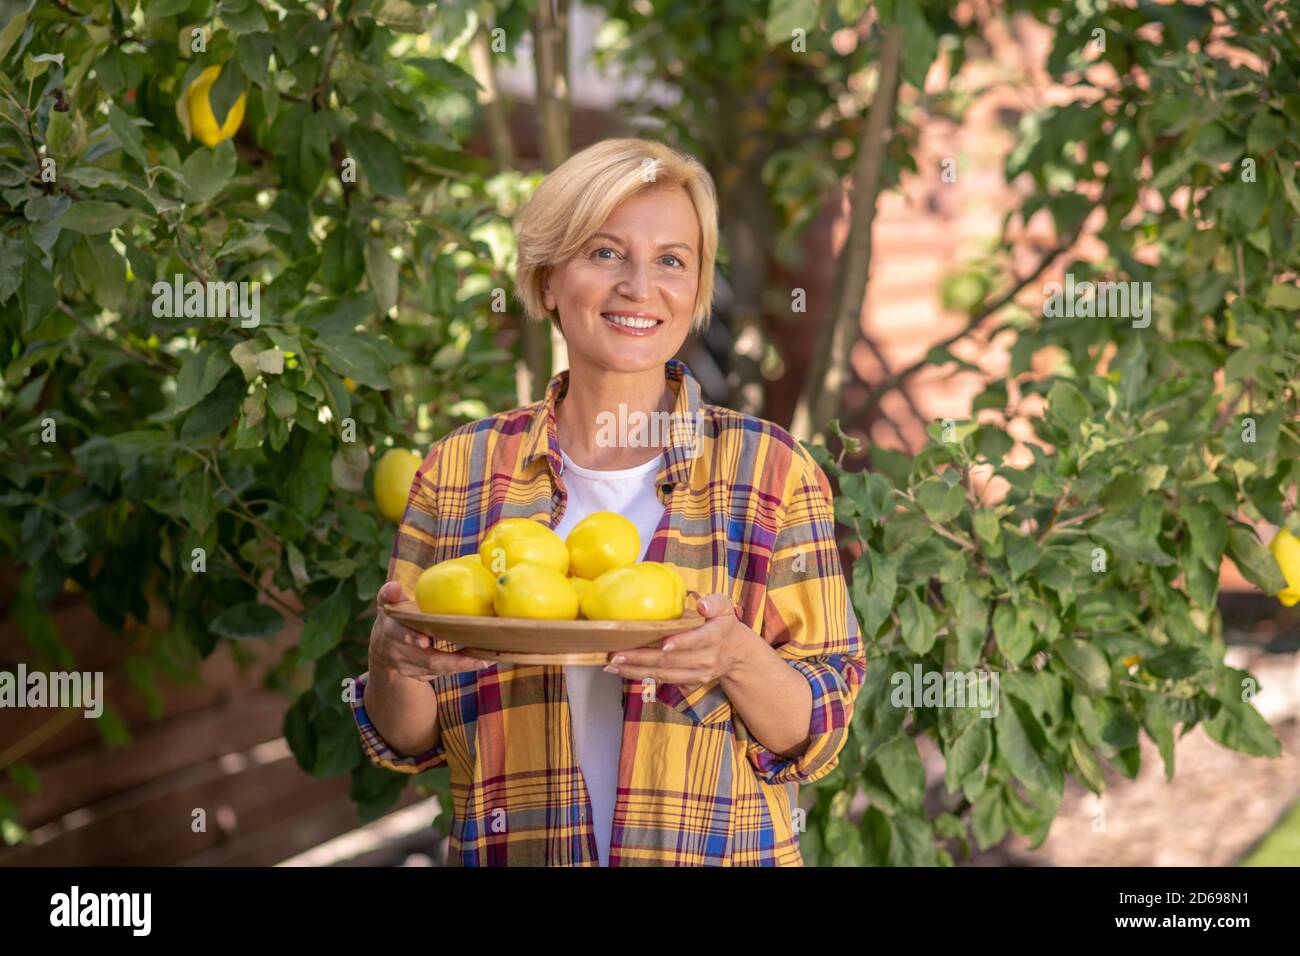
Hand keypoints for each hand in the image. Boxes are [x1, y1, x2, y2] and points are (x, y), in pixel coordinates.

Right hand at [371, 581, 489, 680]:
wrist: (383, 649)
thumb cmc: (392, 619)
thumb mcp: (387, 605)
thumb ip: (389, 594)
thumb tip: (394, 586)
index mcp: (390, 631)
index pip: (398, 634)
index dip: (411, 637)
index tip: (425, 641)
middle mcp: (398, 653)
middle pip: (427, 660)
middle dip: (452, 661)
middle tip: (478, 659)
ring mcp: (409, 668)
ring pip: (437, 669)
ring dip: (462, 666)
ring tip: (484, 660)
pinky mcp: (420, 676)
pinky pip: (441, 673)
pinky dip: (459, 667)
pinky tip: (478, 661)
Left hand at [603, 593, 757, 691]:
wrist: (735, 652)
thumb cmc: (722, 623)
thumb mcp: (724, 606)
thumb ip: (714, 602)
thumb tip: (702, 605)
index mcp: (715, 636)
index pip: (698, 640)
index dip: (681, 642)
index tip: (664, 643)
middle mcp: (706, 659)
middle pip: (671, 660)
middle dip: (642, 657)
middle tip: (617, 653)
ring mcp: (698, 674)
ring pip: (664, 674)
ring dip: (636, 670)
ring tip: (612, 664)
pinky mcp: (690, 683)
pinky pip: (663, 681)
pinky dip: (642, 676)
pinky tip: (623, 671)